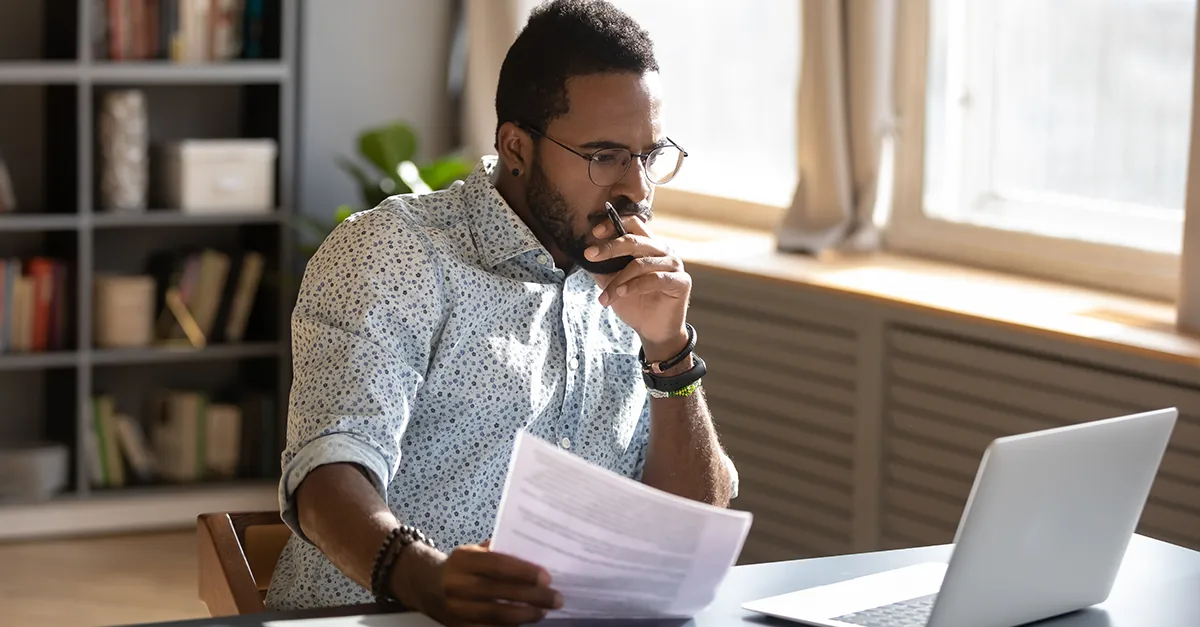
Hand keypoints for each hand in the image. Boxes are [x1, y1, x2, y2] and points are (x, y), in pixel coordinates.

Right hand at [395, 541, 562, 625]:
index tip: (547, 577)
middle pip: (500, 593)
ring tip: (543, 612)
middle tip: (556, 598)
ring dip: (525, 615)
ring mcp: (456, 609)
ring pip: (496, 616)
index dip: (523, 572)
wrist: (426, 585)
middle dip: (532, 597)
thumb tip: (535, 553)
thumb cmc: (461, 566)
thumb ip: (499, 551)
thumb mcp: (473, 550)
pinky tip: (525, 623)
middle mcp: (457, 584)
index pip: (498, 565)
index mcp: (463, 560)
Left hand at [586, 217, 689, 360]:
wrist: (652, 330)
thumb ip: (602, 268)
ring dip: (618, 279)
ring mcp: (674, 264)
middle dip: (609, 248)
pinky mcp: (681, 281)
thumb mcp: (612, 283)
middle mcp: (663, 250)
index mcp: (648, 245)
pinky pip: (655, 279)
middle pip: (634, 240)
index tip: (594, 233)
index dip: (614, 224)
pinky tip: (621, 293)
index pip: (633, 224)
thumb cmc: (634, 303)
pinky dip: (634, 286)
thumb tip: (585, 254)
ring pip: (641, 263)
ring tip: (604, 296)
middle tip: (590, 255)